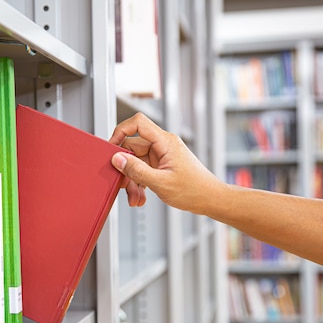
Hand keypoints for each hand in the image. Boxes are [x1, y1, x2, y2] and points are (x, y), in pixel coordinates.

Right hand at [109, 113, 223, 213]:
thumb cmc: (195, 190)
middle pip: (133, 148)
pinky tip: (141, 196)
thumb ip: (136, 170)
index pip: (138, 123)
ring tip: (136, 196)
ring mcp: (162, 156)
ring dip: (133, 180)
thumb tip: (118, 159)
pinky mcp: (162, 166)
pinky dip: (139, 183)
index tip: (111, 146)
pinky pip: (143, 170)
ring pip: (136, 162)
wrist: (210, 199)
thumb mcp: (160, 182)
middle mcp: (163, 145)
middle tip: (123, 184)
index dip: (121, 131)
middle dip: (126, 169)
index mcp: (165, 142)